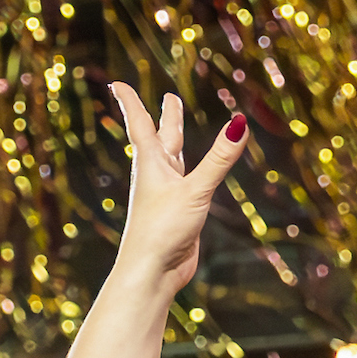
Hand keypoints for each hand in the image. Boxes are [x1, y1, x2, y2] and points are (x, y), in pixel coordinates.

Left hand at [102, 83, 246, 293]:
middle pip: (161, 137)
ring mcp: (166, 195)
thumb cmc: (163, 230)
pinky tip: (190, 174)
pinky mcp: (178, 213)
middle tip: (168, 98)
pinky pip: (186, 183)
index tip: (116, 84)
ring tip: (176, 127)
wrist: (152, 273)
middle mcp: (156, 176)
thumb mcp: (196, 190)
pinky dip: (191, 170)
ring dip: (175, 140)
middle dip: (165, 117)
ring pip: (173, 159)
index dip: (129, 102)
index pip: (140, 124)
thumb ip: (219, 159)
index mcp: (151, 164)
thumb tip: (240, 123)